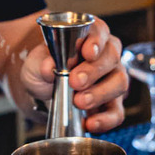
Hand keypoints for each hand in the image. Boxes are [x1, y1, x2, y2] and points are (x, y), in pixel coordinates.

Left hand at [21, 17, 127, 132]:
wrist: (42, 88)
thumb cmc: (44, 66)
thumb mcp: (35, 61)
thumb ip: (40, 61)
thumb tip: (48, 67)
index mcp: (89, 35)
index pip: (99, 31)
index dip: (96, 41)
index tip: (88, 52)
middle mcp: (106, 54)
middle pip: (111, 57)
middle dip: (93, 71)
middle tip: (75, 82)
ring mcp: (112, 78)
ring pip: (119, 83)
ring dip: (100, 94)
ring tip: (80, 102)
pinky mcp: (112, 102)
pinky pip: (117, 111)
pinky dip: (106, 119)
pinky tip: (90, 123)